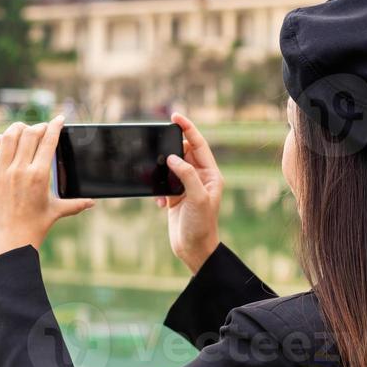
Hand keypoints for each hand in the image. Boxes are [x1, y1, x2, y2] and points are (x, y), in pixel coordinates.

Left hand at [0, 117, 93, 260]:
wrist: (10, 243)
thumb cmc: (35, 228)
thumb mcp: (56, 212)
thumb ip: (75, 204)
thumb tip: (93, 202)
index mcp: (40, 176)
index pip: (49, 141)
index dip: (55, 126)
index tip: (59, 119)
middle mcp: (20, 171)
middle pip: (29, 134)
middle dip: (38, 127)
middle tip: (42, 128)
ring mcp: (2, 174)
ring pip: (8, 138)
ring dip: (17, 129)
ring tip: (22, 129)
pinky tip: (0, 140)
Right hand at [158, 113, 222, 273]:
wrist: (194, 250)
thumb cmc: (202, 225)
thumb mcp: (198, 198)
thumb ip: (187, 175)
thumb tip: (173, 158)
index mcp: (211, 175)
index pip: (199, 144)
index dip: (187, 129)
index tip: (174, 116)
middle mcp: (200, 178)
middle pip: (184, 152)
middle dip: (170, 148)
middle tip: (158, 144)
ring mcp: (186, 187)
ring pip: (171, 167)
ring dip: (161, 169)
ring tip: (155, 172)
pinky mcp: (174, 197)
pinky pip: (163, 183)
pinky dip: (157, 187)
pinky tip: (159, 200)